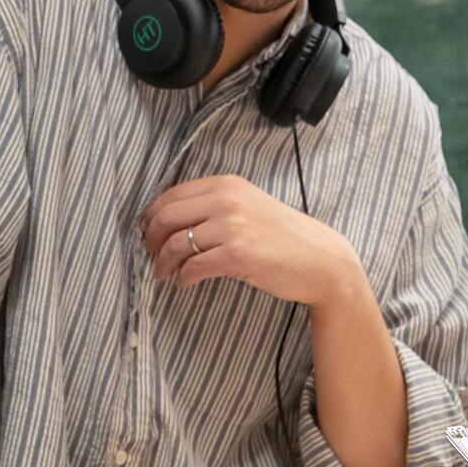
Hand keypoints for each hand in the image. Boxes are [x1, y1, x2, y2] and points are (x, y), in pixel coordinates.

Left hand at [142, 175, 359, 309]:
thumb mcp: (248, 206)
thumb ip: (214, 206)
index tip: (147, 232)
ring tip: (163, 274)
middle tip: (150, 255)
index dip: (152, 216)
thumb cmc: (283, 236)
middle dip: (151, 239)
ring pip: (176, 244)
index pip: (171, 195)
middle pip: (166, 217)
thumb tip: (170, 220)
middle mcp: (226, 200)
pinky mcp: (236, 254)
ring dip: (163, 262)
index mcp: (226, 184)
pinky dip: (183, 277)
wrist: (320, 259)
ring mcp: (231, 226)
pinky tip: (185, 282)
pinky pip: (193, 266)